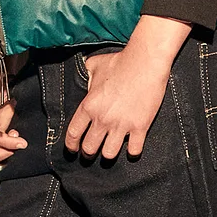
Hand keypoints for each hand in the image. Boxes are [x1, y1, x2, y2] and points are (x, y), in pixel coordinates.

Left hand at [65, 16, 191, 158]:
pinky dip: (132, 151)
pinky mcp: (140, 126)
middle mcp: (103, 119)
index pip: (73, 133)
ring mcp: (122, 125)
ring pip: (109, 154)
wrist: (145, 62)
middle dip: (88, 153)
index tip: (73, 149)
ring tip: (110, 150)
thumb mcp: (95, 65)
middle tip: (91, 152)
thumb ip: (86, 75)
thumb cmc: (121, 62)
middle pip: (89, 148)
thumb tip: (84, 78)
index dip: (71, 145)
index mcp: (89, 106)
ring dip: (108, 154)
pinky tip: (132, 147)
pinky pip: (134, 150)